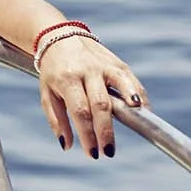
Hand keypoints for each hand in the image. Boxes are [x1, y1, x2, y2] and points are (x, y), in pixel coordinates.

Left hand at [38, 36, 146, 158]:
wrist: (60, 37)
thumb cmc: (54, 72)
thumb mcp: (47, 94)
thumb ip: (57, 120)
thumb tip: (67, 147)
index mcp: (66, 80)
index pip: (80, 111)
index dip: (88, 134)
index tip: (93, 154)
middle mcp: (86, 72)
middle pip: (101, 104)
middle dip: (106, 131)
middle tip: (109, 152)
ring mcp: (104, 66)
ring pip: (121, 88)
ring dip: (131, 108)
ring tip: (139, 127)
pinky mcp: (118, 63)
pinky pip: (131, 81)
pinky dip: (139, 95)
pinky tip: (144, 111)